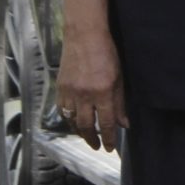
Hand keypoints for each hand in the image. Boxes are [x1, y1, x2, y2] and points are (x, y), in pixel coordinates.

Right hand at [55, 31, 129, 151]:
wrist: (84, 36)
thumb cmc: (106, 54)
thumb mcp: (120, 77)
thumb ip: (120, 102)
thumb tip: (124, 124)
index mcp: (103, 92)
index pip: (107, 122)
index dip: (109, 138)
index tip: (110, 148)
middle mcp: (85, 95)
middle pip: (87, 126)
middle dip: (93, 139)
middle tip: (98, 146)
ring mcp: (70, 92)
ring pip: (72, 120)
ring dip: (80, 132)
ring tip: (87, 137)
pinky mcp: (60, 88)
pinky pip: (63, 110)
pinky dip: (69, 119)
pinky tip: (74, 122)